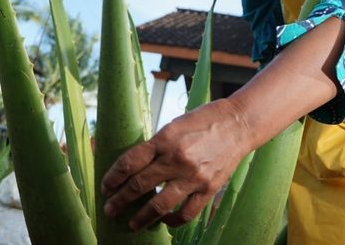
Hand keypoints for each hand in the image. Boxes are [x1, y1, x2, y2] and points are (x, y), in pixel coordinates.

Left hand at [100, 98, 251, 229]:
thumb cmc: (204, 120)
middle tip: (109, 209)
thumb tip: (134, 166)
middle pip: (139, 185)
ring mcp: (193, 176)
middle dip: (120, 200)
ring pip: (159, 204)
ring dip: (141, 217)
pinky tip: (164, 220)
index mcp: (166, 139)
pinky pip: (186, 213)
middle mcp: (177, 159)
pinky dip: (172, 220)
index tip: (105, 186)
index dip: (113, 177)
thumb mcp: (174, 125)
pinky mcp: (208, 188)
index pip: (130, 162)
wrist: (238, 124)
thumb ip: (156, 146)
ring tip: (132, 224)